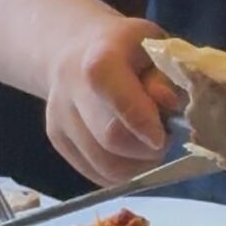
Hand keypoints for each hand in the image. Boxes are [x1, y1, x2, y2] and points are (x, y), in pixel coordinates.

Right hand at [45, 16, 180, 185]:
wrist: (77, 51)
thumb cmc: (129, 53)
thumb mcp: (155, 51)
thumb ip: (165, 77)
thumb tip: (168, 101)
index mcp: (100, 60)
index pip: (114, 93)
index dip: (141, 121)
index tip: (160, 136)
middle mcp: (71, 87)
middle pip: (111, 138)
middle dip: (147, 149)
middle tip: (163, 139)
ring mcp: (59, 116)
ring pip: (105, 165)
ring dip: (138, 166)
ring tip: (148, 146)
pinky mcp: (58, 139)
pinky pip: (98, 174)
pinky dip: (124, 173)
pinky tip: (132, 154)